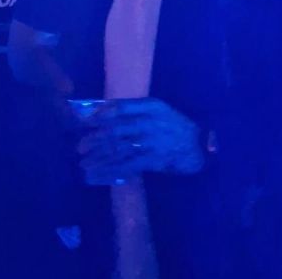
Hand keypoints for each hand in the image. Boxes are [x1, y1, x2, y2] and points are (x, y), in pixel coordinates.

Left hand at [77, 98, 203, 180]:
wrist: (201, 146)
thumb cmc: (176, 126)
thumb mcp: (159, 111)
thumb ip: (136, 110)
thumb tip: (102, 111)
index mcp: (152, 106)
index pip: (121, 107)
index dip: (100, 114)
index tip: (85, 121)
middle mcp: (151, 122)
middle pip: (117, 130)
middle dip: (96, 139)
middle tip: (80, 147)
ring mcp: (153, 141)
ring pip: (119, 149)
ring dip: (99, 157)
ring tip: (84, 163)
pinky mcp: (154, 159)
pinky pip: (127, 165)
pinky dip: (110, 170)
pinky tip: (98, 174)